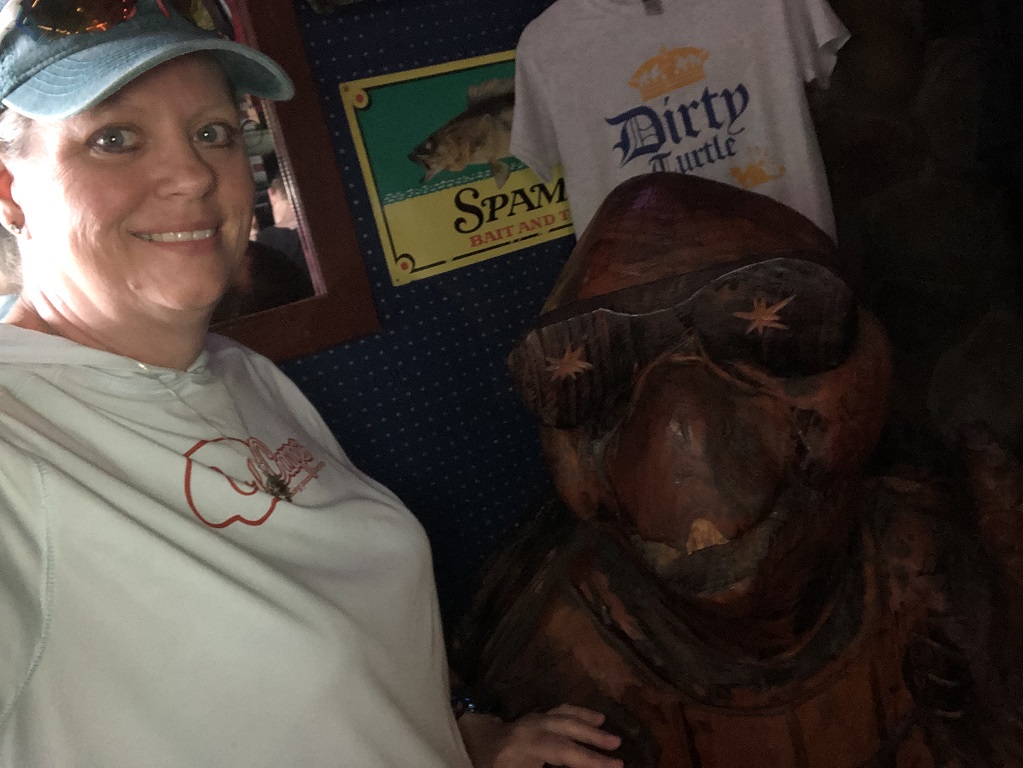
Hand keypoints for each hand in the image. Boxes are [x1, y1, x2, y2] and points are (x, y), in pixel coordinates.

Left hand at [457, 703, 623, 767]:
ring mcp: (528, 720)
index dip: (592, 760)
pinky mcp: (528, 719)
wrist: (462, 751)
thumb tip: (572, 762)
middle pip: (567, 729)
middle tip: (619, 746)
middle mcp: (529, 727)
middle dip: (594, 739)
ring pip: (563, 715)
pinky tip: (589, 717)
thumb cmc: (488, 764)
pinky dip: (575, 713)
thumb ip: (547, 764)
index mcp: (525, 745)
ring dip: (587, 721)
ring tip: (608, 727)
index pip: (565, 751)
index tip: (618, 766)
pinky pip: (556, 711)